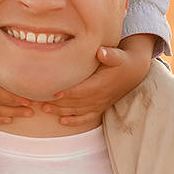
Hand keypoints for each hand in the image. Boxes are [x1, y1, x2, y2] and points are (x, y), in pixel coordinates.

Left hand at [40, 35, 154, 127]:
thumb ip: (110, 54)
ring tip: (45, 109)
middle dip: (59, 103)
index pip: (83, 90)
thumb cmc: (122, 62)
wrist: (133, 73)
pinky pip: (87, 118)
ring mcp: (100, 104)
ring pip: (78, 111)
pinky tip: (62, 121)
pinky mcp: (100, 108)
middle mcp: (100, 97)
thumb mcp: (118, 56)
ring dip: (61, 111)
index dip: (69, 93)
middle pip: (76, 103)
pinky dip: (75, 121)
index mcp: (101, 84)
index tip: (54, 93)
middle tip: (40, 102)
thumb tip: (101, 51)